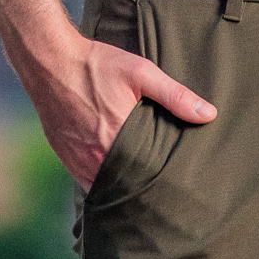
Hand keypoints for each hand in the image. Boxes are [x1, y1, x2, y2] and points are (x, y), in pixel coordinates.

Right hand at [29, 30, 216, 191]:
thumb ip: (175, 96)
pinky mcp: (64, 154)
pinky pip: (85, 181)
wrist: (49, 60)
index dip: (160, 188)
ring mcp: (76, 159)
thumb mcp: (141, 73)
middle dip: (143, 192)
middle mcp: (95, 156)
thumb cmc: (97, 64)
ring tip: (142, 192)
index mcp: (117, 140)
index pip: (145, 179)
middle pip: (125, 187)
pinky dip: (100, 183)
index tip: (177, 192)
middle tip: (165, 198)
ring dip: (121, 189)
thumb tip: (209, 114)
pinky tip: (115, 180)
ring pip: (103, 188)